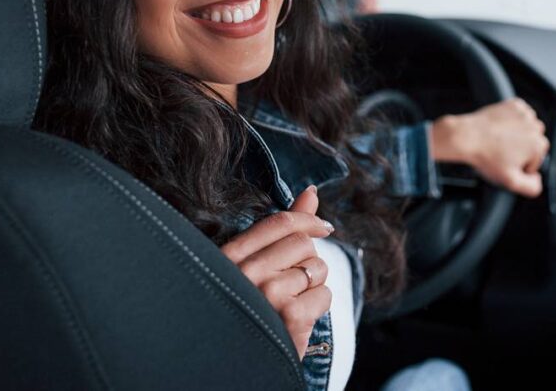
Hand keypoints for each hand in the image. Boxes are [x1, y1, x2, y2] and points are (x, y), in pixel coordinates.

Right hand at [220, 186, 333, 357]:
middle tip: (293, 283)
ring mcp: (268, 294)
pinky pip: (324, 295)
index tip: (324, 228)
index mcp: (230, 256)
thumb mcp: (255, 266)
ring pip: (317, 268)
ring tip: (292, 302)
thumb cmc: (250, 307)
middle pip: (303, 244)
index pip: (279, 222)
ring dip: (313, 285)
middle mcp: (247, 272)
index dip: (309, 220)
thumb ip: (282, 228)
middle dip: (308, 261)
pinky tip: (298, 319)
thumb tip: (311, 192)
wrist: (238, 365)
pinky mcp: (290, 316)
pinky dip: (318, 308)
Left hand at [430, 98, 548, 197]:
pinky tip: (499, 129)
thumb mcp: (510, 181)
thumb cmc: (486, 157)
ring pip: (526, 129)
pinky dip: (512, 121)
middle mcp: (535, 127)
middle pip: (532, 144)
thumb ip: (531, 187)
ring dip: (517, 134)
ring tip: (499, 141)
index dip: (520, 165)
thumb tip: (537, 180)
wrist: (466, 136)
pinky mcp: (514, 105)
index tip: (506, 163)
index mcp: (538, 145)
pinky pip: (519, 115)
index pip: (535, 161)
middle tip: (501, 153)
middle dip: (520, 149)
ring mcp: (525, 114)